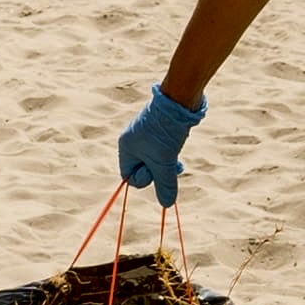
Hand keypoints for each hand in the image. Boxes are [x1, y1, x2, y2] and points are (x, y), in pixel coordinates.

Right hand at [116, 86, 204, 203]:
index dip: (145, 179)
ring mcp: (145, 134)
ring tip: (177, 157)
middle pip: (143, 168)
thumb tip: (166, 204)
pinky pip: (161, 149)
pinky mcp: (157, 129)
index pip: (129, 177)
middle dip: (159, 171)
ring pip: (154, 159)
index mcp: (126, 147)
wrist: (179, 99)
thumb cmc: (166, 131)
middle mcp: (132, 140)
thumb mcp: (165, 162)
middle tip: (172, 164)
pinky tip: (178, 145)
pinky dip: (170, 152)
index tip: (157, 169)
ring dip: (167, 163)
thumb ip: (165, 184)